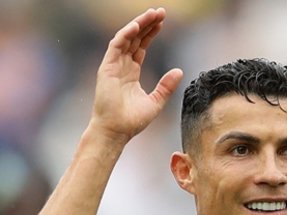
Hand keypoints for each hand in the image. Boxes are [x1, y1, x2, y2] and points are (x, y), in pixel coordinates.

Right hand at [89, 8, 183, 142]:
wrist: (116, 131)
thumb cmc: (132, 121)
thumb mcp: (156, 101)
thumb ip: (166, 86)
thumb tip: (179, 71)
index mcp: (131, 72)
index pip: (141, 46)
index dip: (151, 33)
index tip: (163, 22)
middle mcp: (121, 66)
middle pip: (135, 39)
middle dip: (147, 24)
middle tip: (160, 12)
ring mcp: (113, 66)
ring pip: (126, 38)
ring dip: (138, 25)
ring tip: (152, 14)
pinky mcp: (107, 68)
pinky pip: (116, 46)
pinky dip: (126, 34)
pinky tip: (137, 26)